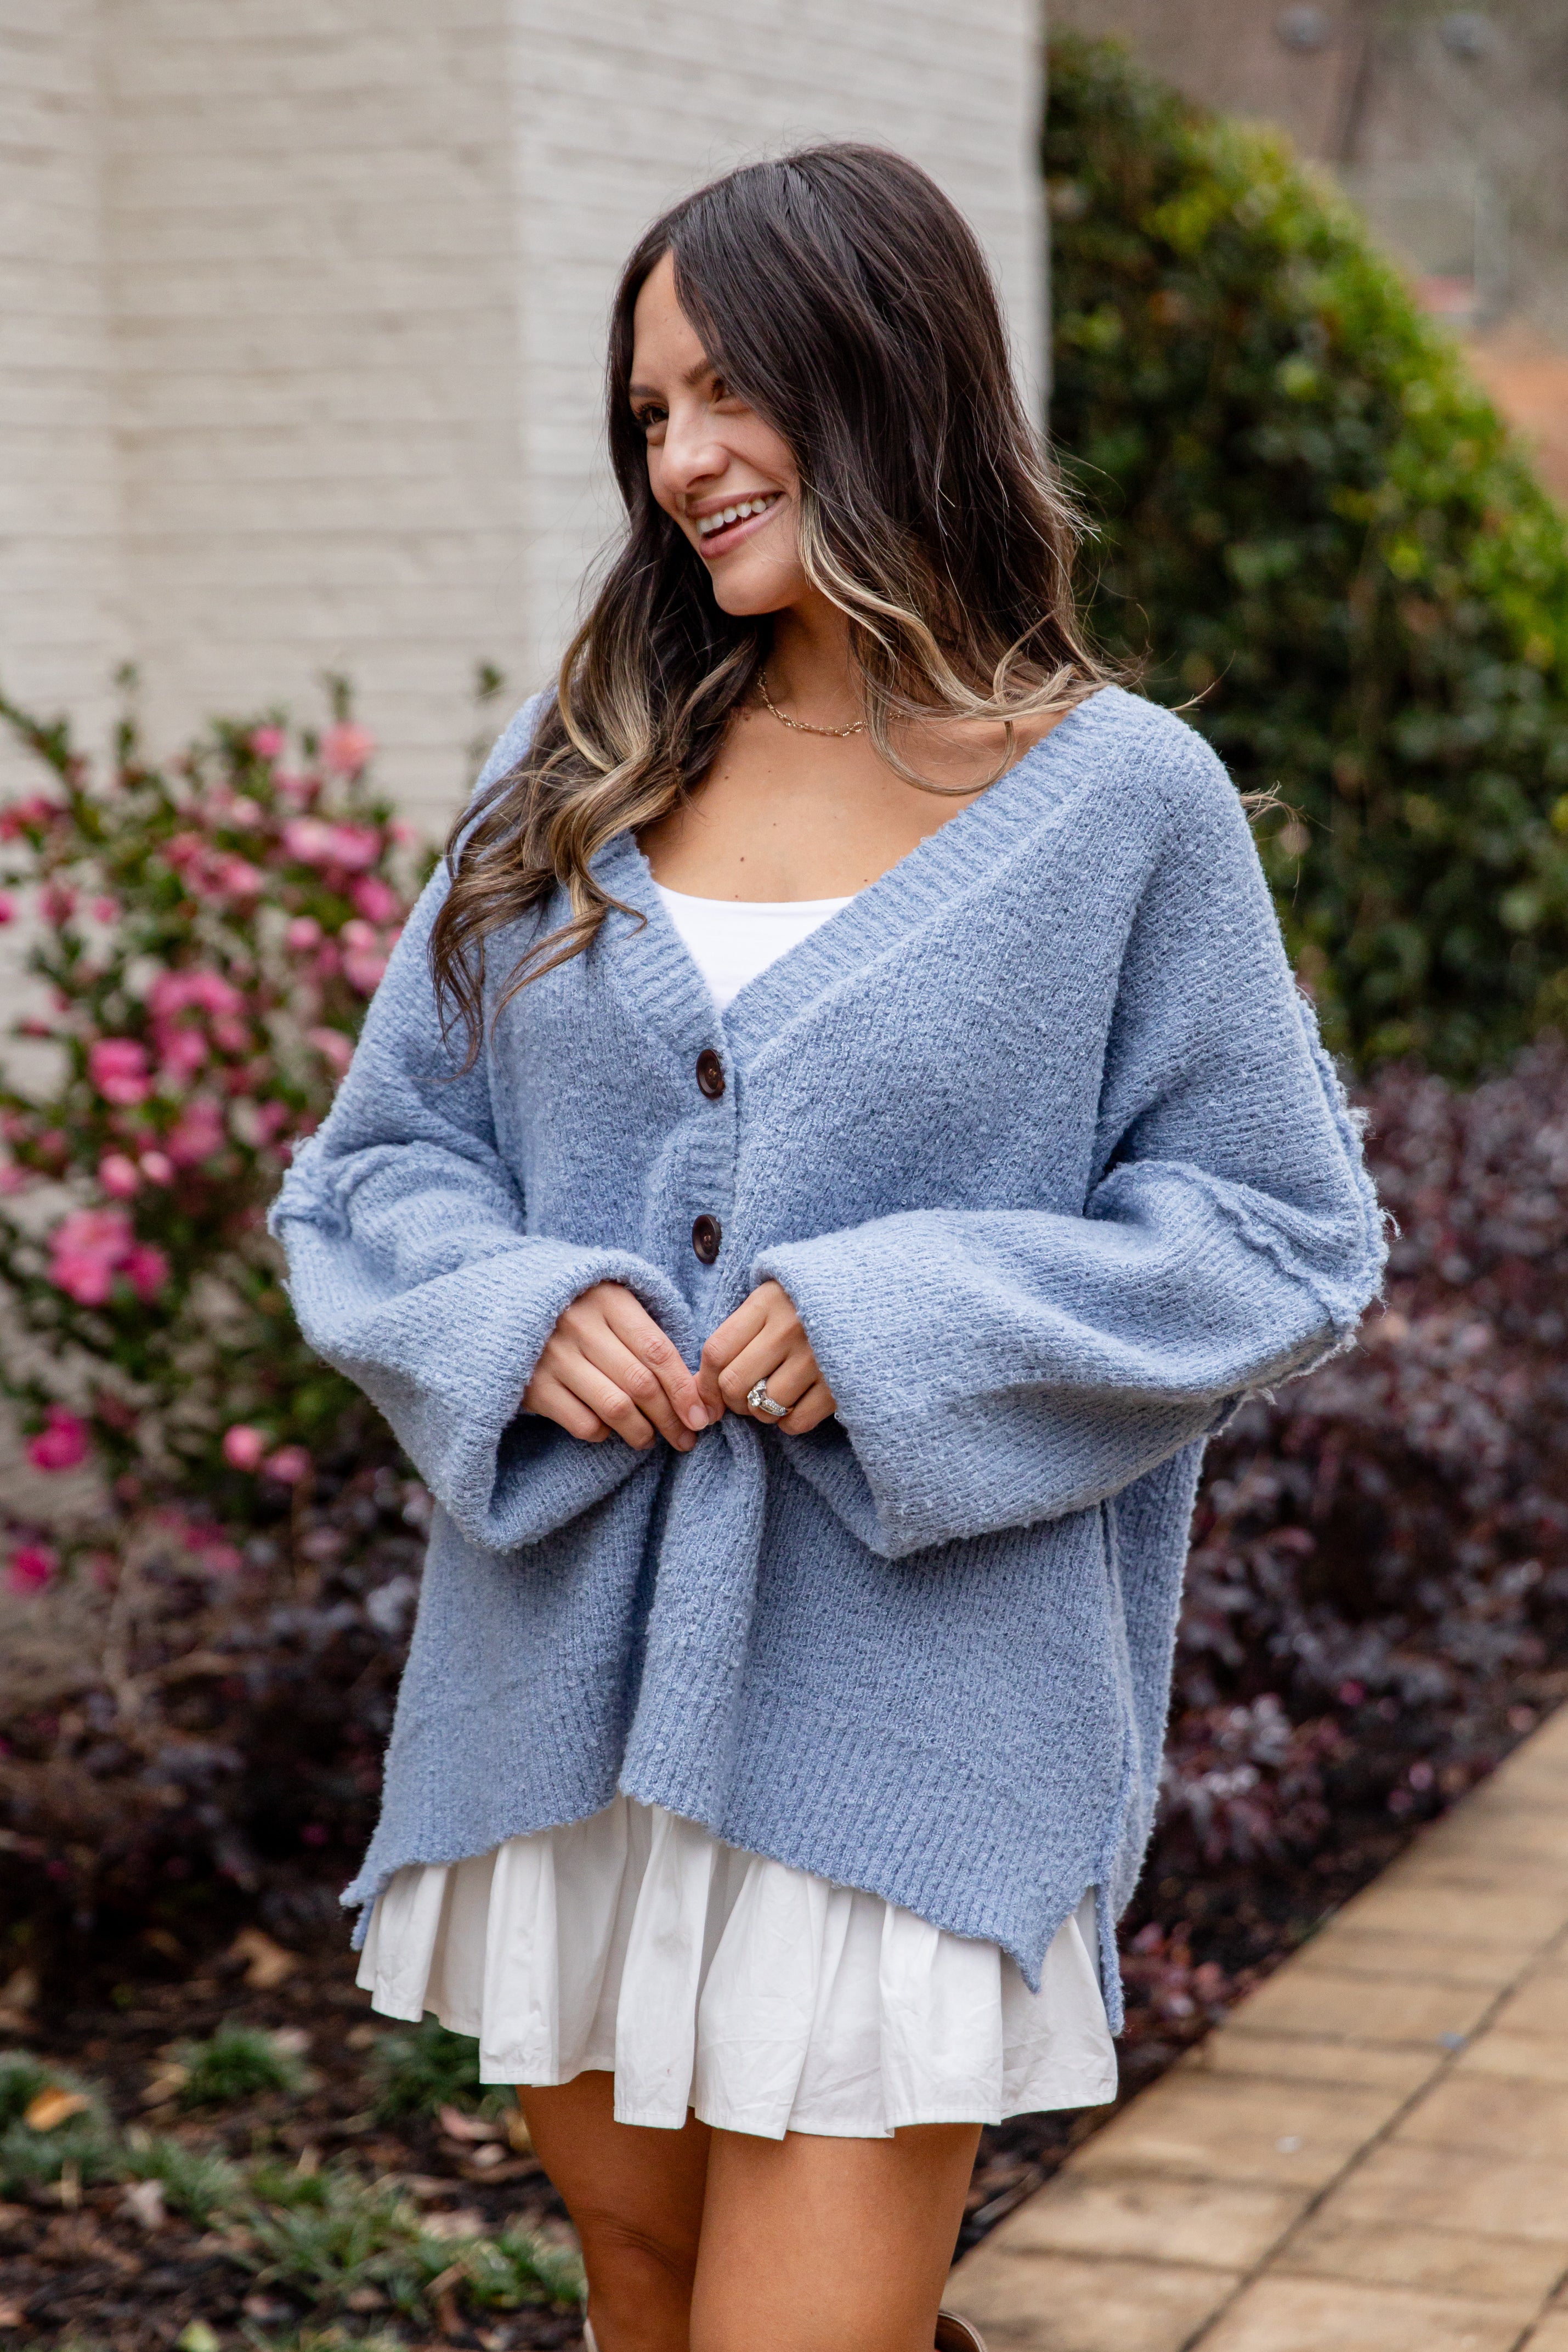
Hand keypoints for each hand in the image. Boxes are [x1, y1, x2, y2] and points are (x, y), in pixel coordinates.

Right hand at [524, 1282, 710, 1449]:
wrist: (502, 1308)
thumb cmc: (574, 1309)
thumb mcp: (609, 1302)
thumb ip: (646, 1333)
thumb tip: (691, 1388)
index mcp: (608, 1300)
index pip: (658, 1352)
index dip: (684, 1390)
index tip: (702, 1417)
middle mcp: (580, 1326)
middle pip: (641, 1384)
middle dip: (671, 1418)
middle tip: (685, 1438)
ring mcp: (553, 1357)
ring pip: (616, 1408)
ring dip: (642, 1433)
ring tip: (651, 1439)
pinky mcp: (533, 1386)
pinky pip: (583, 1423)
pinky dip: (603, 1433)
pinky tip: (610, 1430)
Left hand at [699, 1280, 835, 1433]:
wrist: (877, 1296)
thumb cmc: (812, 1301)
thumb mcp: (774, 1298)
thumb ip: (739, 1331)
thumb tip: (699, 1386)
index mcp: (768, 1302)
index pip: (716, 1351)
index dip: (703, 1381)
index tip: (707, 1395)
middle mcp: (789, 1329)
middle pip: (734, 1383)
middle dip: (731, 1400)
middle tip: (743, 1396)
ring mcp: (816, 1357)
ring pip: (763, 1407)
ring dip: (762, 1412)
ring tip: (773, 1397)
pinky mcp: (840, 1383)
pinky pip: (797, 1421)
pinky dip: (789, 1422)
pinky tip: (796, 1405)